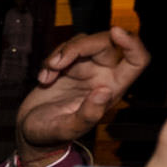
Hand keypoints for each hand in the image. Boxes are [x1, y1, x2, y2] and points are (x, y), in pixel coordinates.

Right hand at [15, 26, 145, 162]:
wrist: (30, 132)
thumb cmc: (51, 135)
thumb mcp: (67, 130)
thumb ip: (87, 115)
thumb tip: (104, 92)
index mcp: (112, 90)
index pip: (136, 60)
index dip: (132, 43)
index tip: (116, 32)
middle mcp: (103, 76)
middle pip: (106, 43)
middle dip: (80, 46)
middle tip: (56, 64)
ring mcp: (85, 69)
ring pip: (84, 41)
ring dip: (61, 54)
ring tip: (46, 78)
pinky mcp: (68, 66)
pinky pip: (65, 48)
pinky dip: (50, 60)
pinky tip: (43, 79)